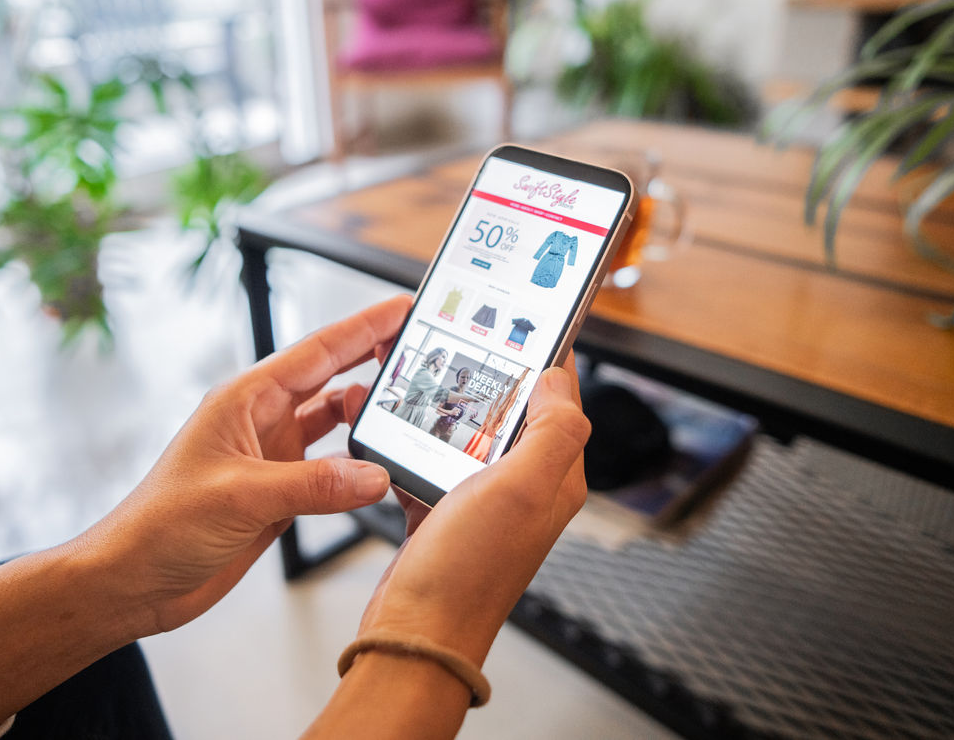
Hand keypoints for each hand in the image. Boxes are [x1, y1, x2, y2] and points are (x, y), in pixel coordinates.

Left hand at [80, 294, 410, 634]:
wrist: (133, 582)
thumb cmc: (159, 526)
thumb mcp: (242, 497)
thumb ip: (314, 485)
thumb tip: (376, 474)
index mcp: (245, 400)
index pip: (316, 352)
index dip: (362, 327)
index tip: (402, 309)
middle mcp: (261, 421)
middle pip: (330, 379)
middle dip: (374, 361)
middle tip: (422, 352)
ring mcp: (272, 457)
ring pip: (334, 424)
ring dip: (367, 418)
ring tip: (407, 412)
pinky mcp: (279, 493)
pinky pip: (331, 470)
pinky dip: (358, 468)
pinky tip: (381, 469)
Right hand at [355, 354, 588, 665]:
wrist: (414, 633)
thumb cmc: (468, 571)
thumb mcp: (523, 487)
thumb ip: (553, 429)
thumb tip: (557, 378)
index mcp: (554, 478)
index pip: (561, 399)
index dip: (545, 357)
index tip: (527, 321)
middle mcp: (524, 488)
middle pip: (512, 412)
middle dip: (489, 375)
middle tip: (463, 340)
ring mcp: (483, 501)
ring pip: (468, 434)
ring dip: (447, 406)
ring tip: (424, 375)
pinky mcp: (443, 513)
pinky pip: (432, 462)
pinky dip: (414, 442)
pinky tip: (393, 428)